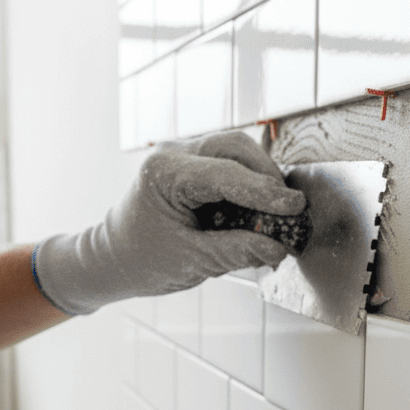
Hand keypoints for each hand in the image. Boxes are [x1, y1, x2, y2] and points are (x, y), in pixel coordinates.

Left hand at [33, 132, 305, 314]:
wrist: (115, 259)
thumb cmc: (143, 260)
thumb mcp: (191, 262)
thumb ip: (236, 251)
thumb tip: (278, 248)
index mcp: (164, 174)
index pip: (225, 174)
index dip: (264, 192)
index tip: (294, 207)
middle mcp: (173, 155)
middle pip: (234, 148)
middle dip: (267, 176)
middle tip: (290, 208)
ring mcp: (182, 155)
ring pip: (235, 150)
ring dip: (261, 177)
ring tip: (277, 211)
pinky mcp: (192, 165)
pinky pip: (229, 164)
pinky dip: (249, 183)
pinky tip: (261, 209)